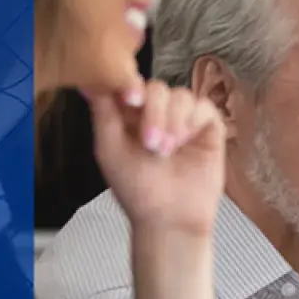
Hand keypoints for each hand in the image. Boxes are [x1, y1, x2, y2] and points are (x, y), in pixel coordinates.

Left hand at [89, 80, 225, 241]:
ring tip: (167, 150)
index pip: (131, 85)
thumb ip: (103, 113)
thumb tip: (90, 82)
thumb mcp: (109, 150)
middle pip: (156, 88)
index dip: (130, 85)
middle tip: (150, 143)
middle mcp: (157, 113)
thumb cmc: (137, 189)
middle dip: (153, 113)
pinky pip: (203, 106)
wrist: (170, 216)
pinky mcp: (208, 126)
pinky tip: (186, 141)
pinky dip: (192, 119)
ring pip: (180, 95)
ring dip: (172, 120)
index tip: (130, 99)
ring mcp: (183, 118)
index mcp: (131, 116)